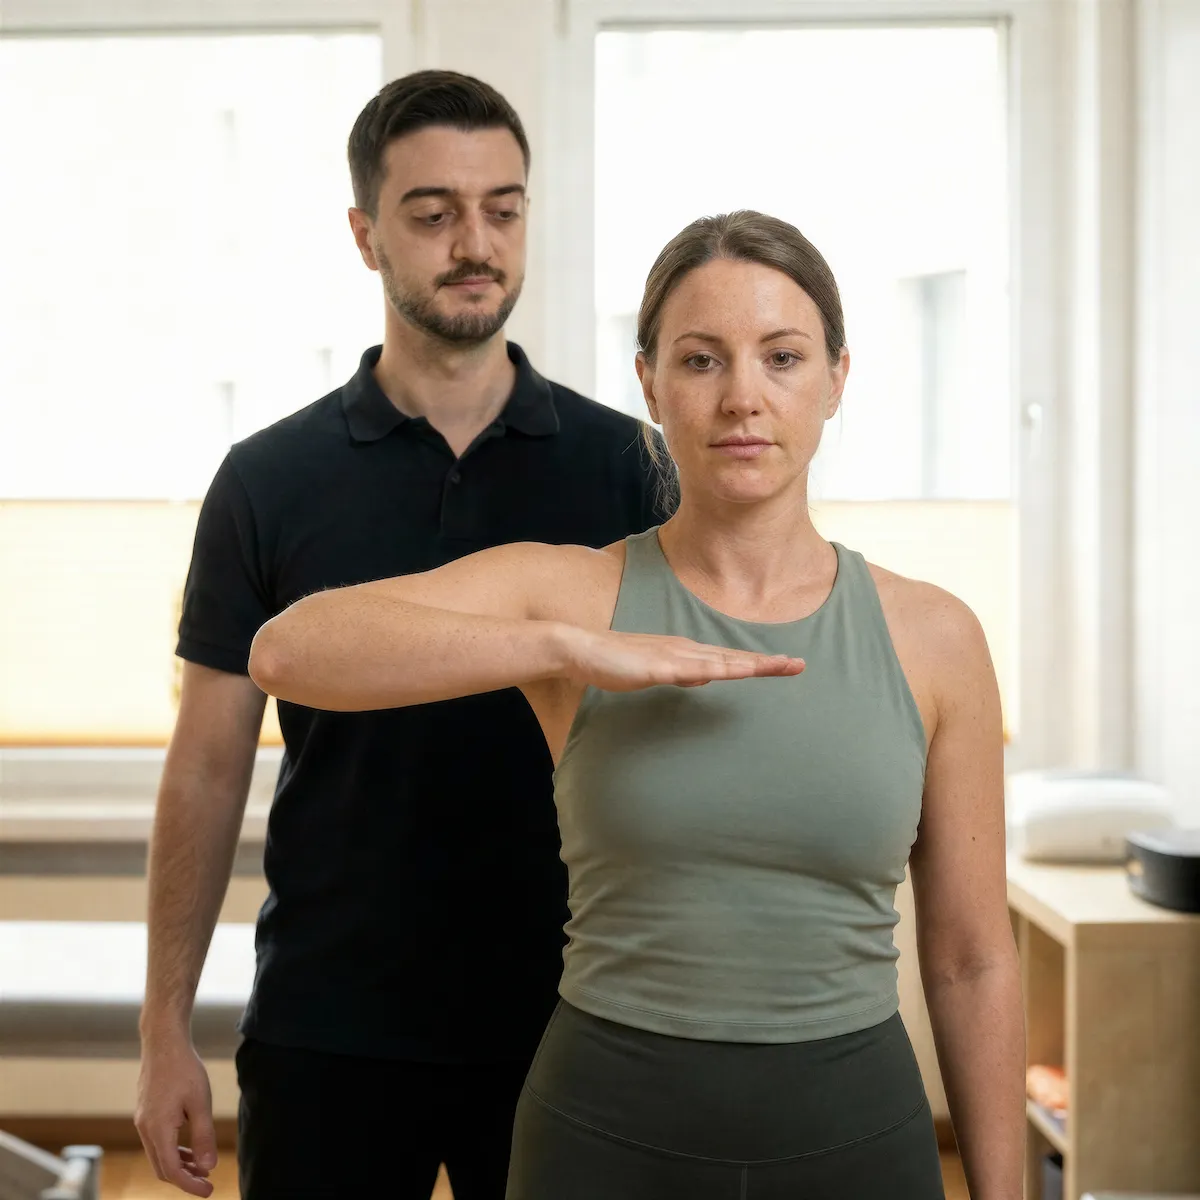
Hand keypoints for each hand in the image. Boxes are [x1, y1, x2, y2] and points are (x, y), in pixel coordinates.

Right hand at [135, 1035, 217, 1196]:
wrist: (163, 1042)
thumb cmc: (184, 1069)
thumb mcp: (200, 1102)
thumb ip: (203, 1136)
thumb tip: (207, 1167)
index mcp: (157, 1130)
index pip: (171, 1171)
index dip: (190, 1185)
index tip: (209, 1191)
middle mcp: (145, 1129)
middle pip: (161, 1168)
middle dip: (184, 1179)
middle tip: (207, 1183)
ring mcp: (143, 1121)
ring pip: (158, 1155)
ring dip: (178, 1165)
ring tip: (201, 1167)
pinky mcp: (146, 1113)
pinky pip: (157, 1141)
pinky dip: (173, 1150)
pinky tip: (189, 1147)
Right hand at [562, 626, 803, 692]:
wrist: (582, 649)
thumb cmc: (613, 661)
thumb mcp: (654, 671)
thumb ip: (680, 673)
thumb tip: (703, 678)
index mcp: (685, 651)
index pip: (728, 658)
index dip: (757, 662)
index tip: (784, 665)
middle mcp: (687, 649)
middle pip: (735, 657)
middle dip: (768, 662)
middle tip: (800, 665)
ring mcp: (676, 656)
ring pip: (724, 661)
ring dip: (755, 664)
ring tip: (783, 666)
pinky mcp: (662, 666)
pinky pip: (700, 670)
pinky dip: (725, 670)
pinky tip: (742, 672)